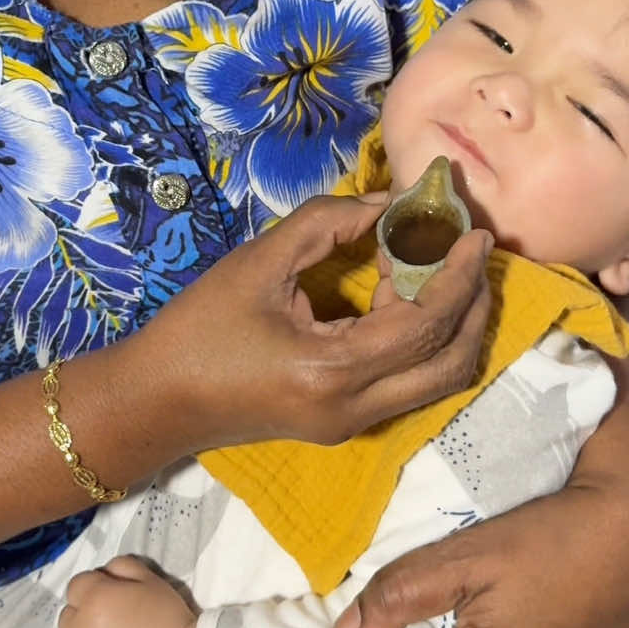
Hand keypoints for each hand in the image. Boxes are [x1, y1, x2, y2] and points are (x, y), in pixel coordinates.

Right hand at [144, 193, 493, 451]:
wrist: (154, 402)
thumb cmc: (198, 330)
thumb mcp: (258, 263)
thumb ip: (325, 224)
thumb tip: (385, 203)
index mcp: (333, 372)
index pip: (425, 325)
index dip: (458, 275)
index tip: (474, 231)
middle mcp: (355, 408)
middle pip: (451, 365)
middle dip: (473, 304)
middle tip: (470, 250)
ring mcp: (353, 423)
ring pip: (437, 380)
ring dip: (452, 323)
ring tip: (438, 263)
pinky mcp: (344, 421)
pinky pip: (408, 381)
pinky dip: (423, 337)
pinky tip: (402, 290)